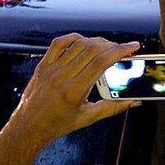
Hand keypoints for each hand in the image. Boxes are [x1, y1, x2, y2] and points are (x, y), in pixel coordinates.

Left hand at [9, 34, 140, 144]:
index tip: (132, 46)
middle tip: (124, 48)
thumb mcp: (89, 118)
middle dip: (112, 45)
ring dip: (97, 41)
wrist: (28, 126)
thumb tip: (135, 101)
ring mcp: (51, 69)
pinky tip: (84, 40)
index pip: (101, 62)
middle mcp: (62, 77)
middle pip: (92, 50)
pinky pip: (59, 43)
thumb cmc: (59, 124)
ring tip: (108, 46)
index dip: (120, 51)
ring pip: (78, 44)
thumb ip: (114, 107)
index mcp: (75, 91)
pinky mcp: (43, 65)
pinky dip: (74, 38)